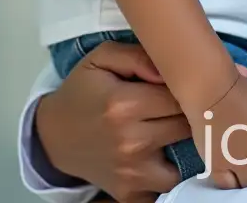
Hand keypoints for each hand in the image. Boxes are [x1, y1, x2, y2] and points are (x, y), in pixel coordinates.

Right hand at [35, 39, 190, 201]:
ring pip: (186, 161)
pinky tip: (166, 154)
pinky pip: (166, 187)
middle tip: (186, 103)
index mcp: (124, 105)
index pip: (179, 95)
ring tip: (176, 129)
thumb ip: (139, 56)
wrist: (54, 137)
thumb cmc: (82, 92)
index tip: (189, 82)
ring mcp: (131, 173)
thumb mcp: (102, 58)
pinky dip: (171, 172)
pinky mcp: (129, 194)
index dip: (189, 86)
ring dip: (186, 145)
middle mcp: (130, 142)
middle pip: (186, 126)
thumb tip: (169, 69)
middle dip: (192, 113)